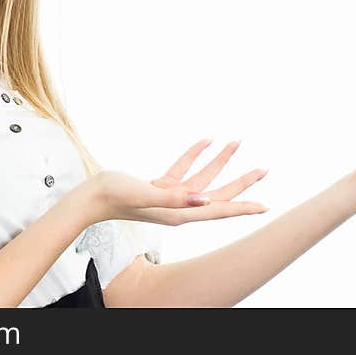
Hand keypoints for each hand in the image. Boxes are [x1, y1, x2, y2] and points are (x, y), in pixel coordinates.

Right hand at [89, 138, 268, 225]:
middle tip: (263, 169)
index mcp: (179, 213)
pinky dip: (194, 155)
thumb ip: (175, 199)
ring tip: (236, 143)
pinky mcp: (159, 187)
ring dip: (219, 161)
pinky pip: (184, 169)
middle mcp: (179, 207)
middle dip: (241, 182)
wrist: (91, 197)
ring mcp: (170, 197)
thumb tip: (203, 201)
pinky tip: (205, 141)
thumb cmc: (115, 197)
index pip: (218, 210)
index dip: (242, 207)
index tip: (264, 206)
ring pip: (203, 178)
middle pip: (218, 194)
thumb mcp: (146, 195)